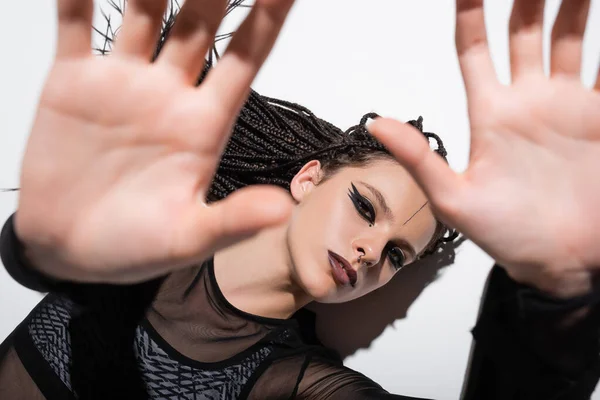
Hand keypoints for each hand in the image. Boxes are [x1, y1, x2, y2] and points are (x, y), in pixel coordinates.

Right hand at [15, 0, 294, 282]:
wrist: (70, 250)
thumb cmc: (134, 247)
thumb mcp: (186, 238)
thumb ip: (231, 221)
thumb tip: (283, 208)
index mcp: (205, 124)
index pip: (246, 58)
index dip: (268, 17)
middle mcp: (170, 93)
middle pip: (202, 21)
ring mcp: (123, 82)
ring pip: (147, 11)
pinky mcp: (73, 81)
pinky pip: (76, 24)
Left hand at [369, 0, 599, 297]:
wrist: (562, 263)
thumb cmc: (507, 237)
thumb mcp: (455, 199)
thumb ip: (420, 158)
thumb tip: (377, 125)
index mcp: (490, 114)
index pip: (473, 50)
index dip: (469, 14)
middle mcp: (528, 102)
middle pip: (523, 32)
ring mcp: (567, 107)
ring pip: (568, 39)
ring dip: (572, 8)